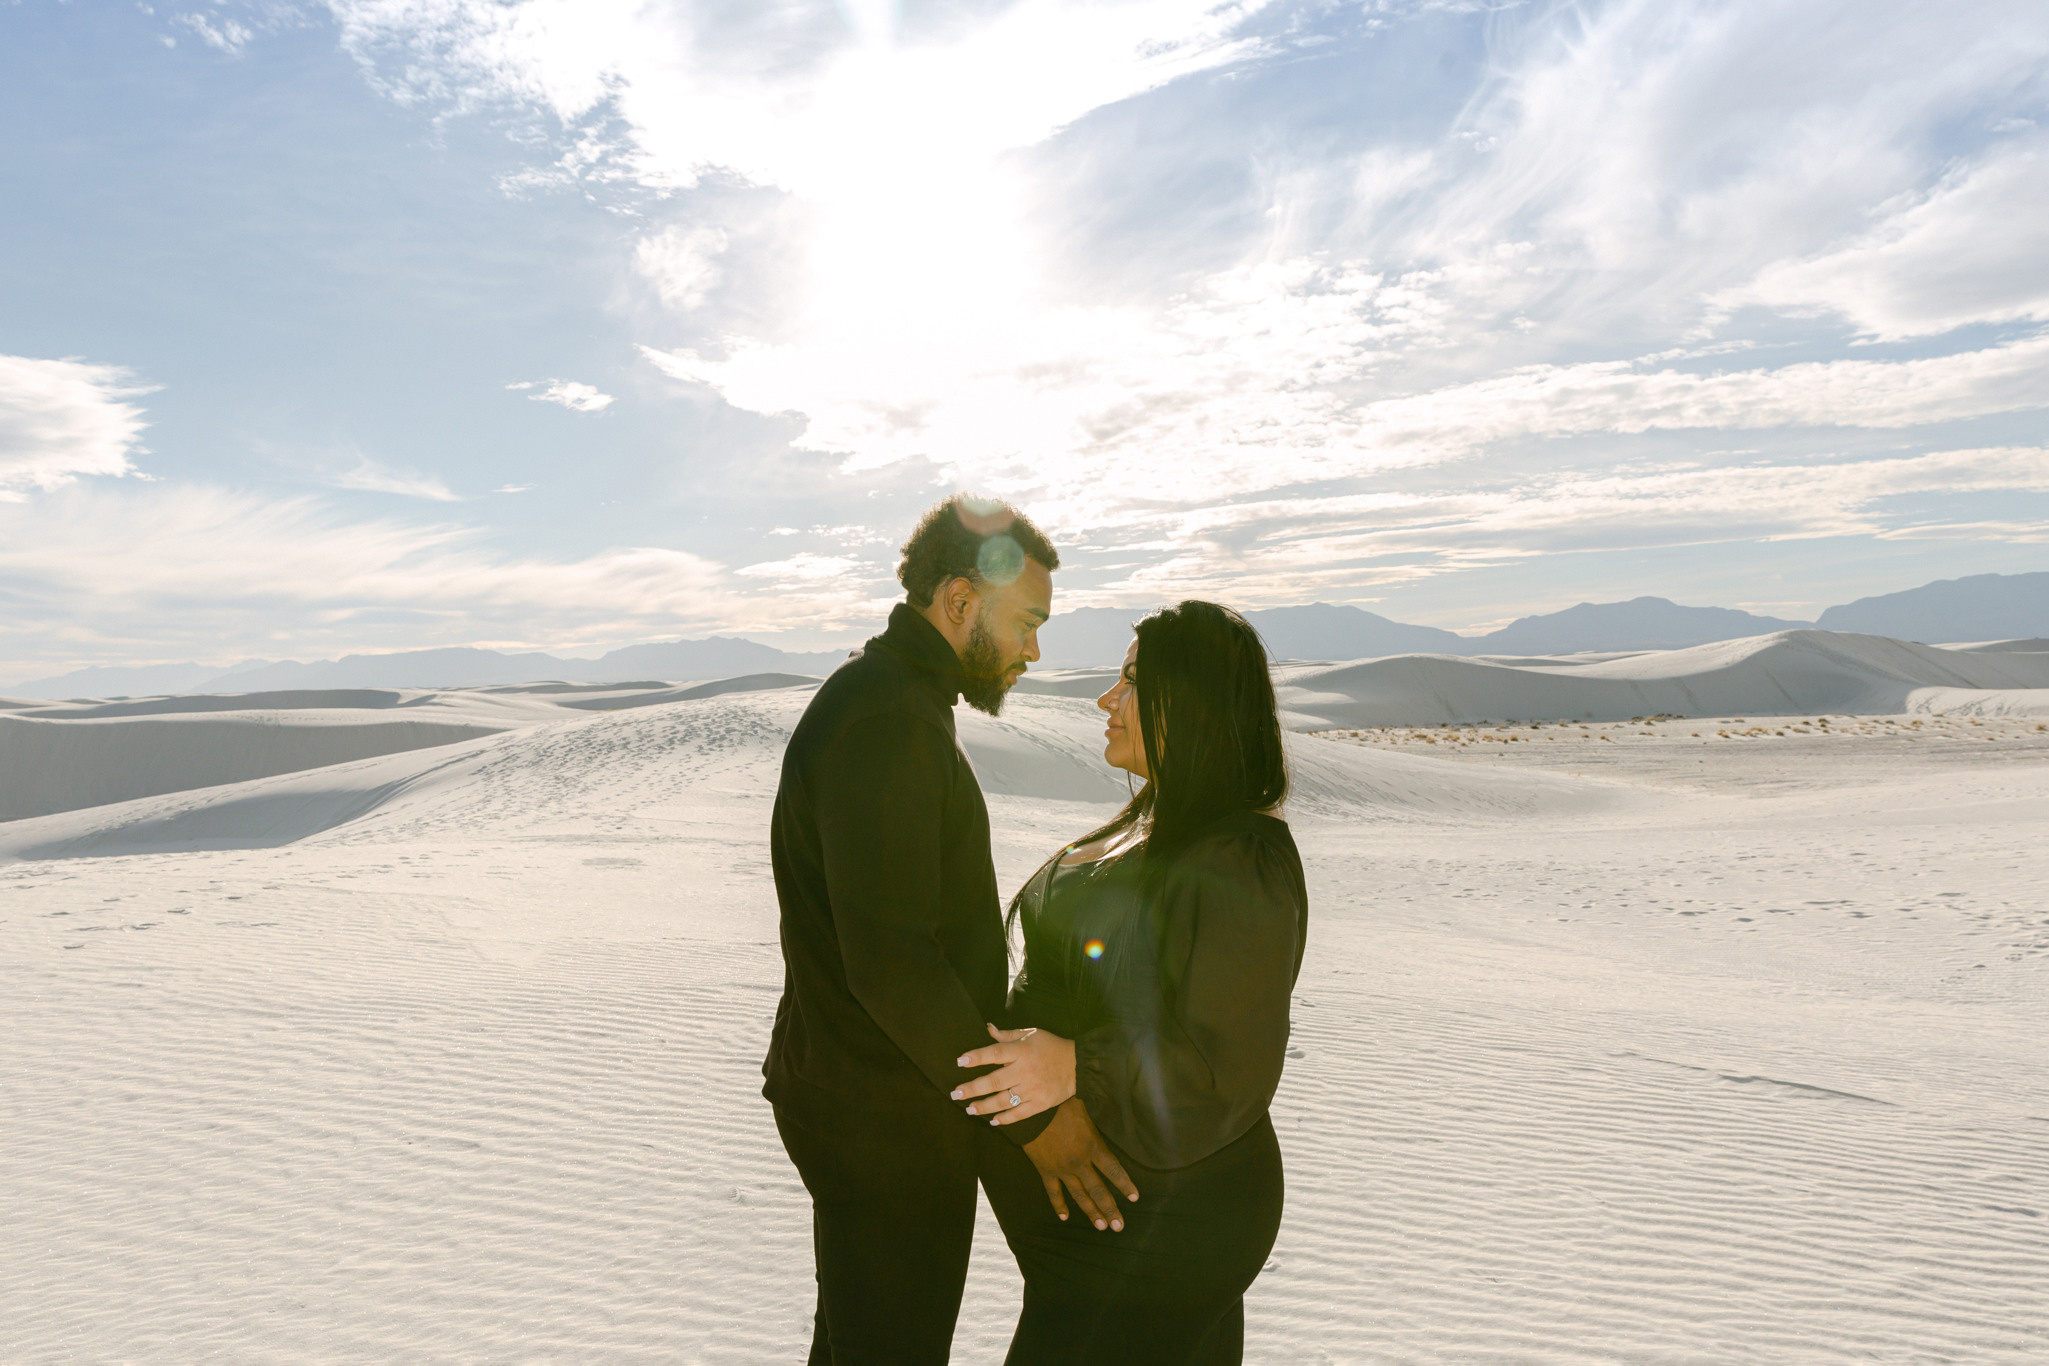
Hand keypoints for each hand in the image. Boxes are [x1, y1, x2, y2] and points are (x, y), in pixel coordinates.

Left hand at [953, 1024, 1073, 1124]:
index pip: (995, 1053)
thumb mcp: (1031, 1034)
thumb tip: (987, 1029)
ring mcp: (1032, 1089)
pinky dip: (1005, 1119)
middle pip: (994, 1081)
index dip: (976, 1057)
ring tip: (969, 1109)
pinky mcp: (1040, 1104)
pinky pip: (1019, 1114)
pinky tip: (992, 1120)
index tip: (959, 1062)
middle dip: (972, 1089)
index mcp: (1022, 1051)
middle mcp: (1025, 1071)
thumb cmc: (1051, 1047)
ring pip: (1003, 1100)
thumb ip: (1008, 1034)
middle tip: (955, 1094)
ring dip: (984, 1106)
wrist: (1078, 1065)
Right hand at [1022, 1098, 1138, 1231]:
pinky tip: (1065, 1217)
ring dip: (1091, 1211)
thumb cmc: (1062, 1105)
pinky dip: (1059, 1205)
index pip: (1113, 1170)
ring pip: (1079, 1195)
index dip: (1125, 1184)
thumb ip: (1094, 1133)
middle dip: (1110, 1209)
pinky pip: (1053, 1192)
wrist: (1033, 1109)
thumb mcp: (1086, 1115)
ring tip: (1101, 1226)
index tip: (1134, 1198)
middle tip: (1119, 1226)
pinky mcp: (1046, 1170)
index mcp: (1093, 1147)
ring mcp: (1062, 1169)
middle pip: (1098, 1190)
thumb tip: (1100, 1140)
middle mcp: (1080, 1162)